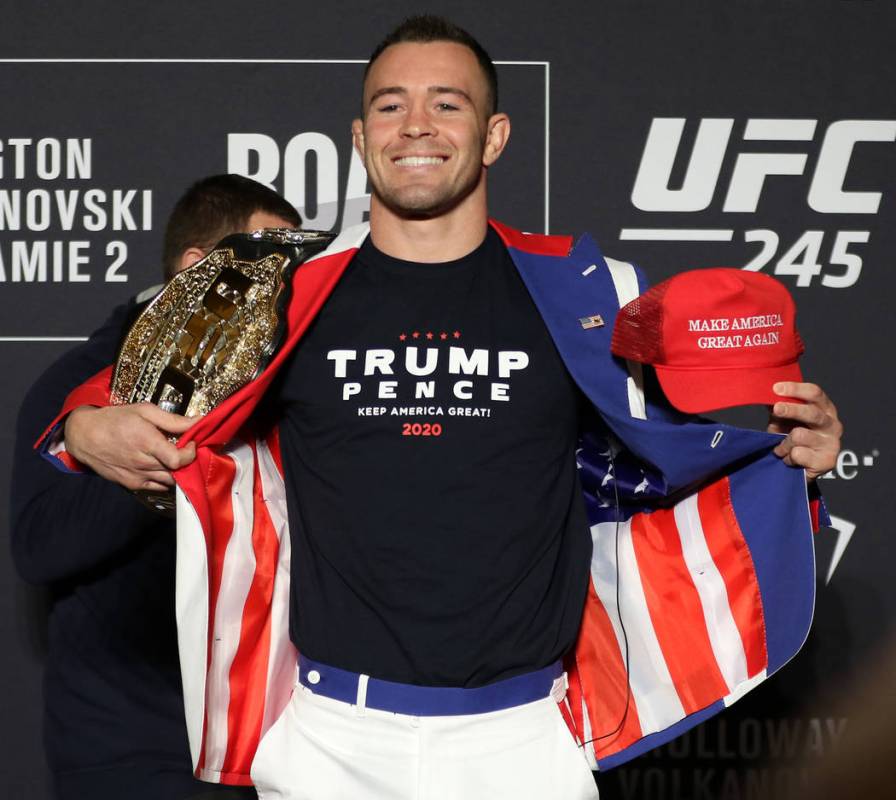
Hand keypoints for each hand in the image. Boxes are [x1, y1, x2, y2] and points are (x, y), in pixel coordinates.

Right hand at [64, 403, 197, 491]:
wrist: (85, 436)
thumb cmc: (115, 419)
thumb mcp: (144, 411)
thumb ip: (173, 420)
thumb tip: (199, 421)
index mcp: (148, 443)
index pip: (179, 459)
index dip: (191, 453)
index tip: (191, 442)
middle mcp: (143, 463)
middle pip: (177, 471)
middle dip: (186, 461)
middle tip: (184, 449)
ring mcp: (137, 476)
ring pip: (169, 481)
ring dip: (177, 472)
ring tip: (174, 458)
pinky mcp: (131, 484)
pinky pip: (157, 487)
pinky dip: (165, 480)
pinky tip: (163, 467)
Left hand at [767, 382, 841, 480]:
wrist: (799, 469)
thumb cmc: (792, 439)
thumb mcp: (784, 421)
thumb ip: (779, 408)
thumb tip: (766, 395)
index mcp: (824, 409)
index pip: (814, 393)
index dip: (795, 389)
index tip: (776, 388)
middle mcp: (832, 424)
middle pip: (812, 412)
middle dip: (791, 410)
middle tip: (776, 409)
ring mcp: (832, 443)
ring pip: (800, 435)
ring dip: (783, 444)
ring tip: (780, 450)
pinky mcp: (827, 461)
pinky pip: (799, 454)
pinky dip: (787, 457)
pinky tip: (790, 460)